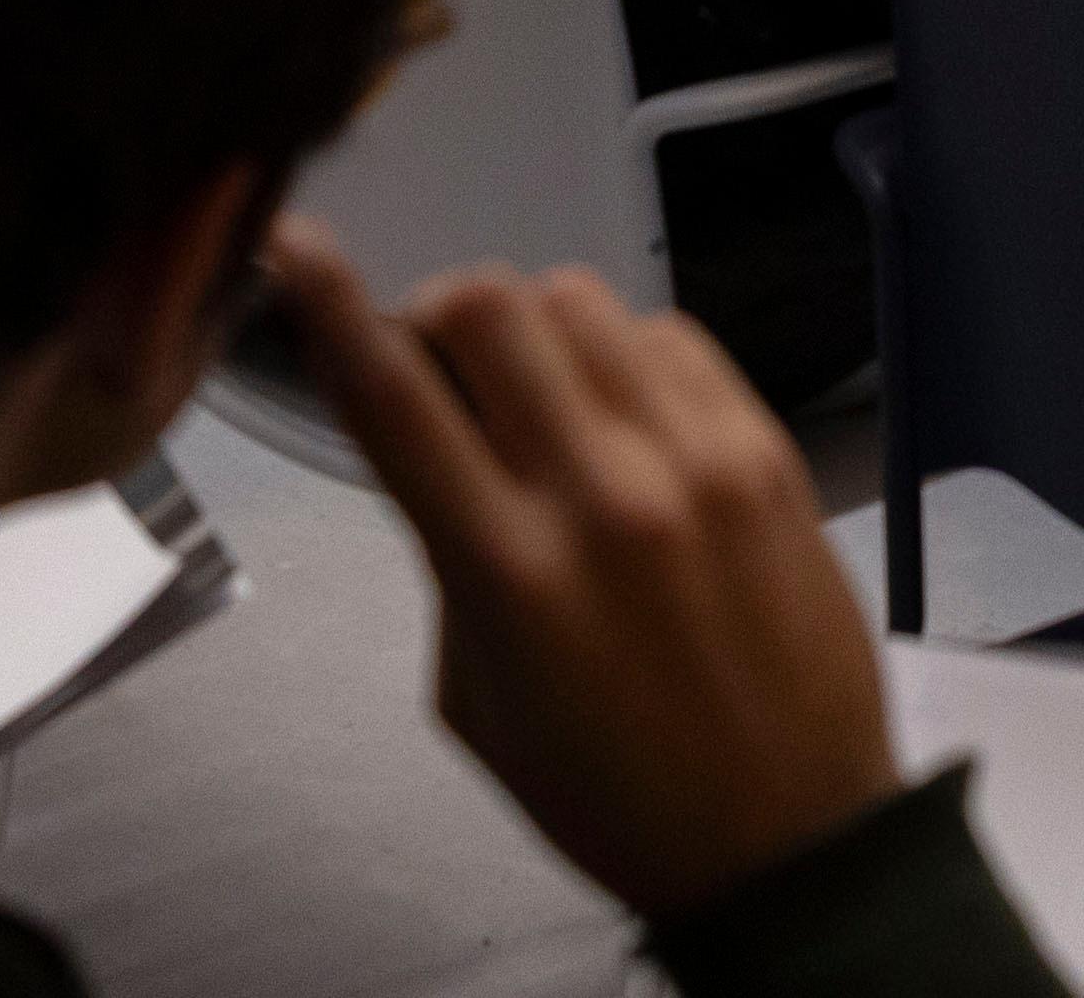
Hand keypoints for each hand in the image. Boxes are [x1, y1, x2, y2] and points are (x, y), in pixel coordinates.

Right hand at [276, 234, 899, 925]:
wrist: (787, 836)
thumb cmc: (620, 792)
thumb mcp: (476, 699)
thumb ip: (445, 559)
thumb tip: (433, 447)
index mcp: (509, 572)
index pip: (392, 398)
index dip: (329, 303)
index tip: (295, 247)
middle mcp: (603, 495)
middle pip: (488, 307)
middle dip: (439, 312)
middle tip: (439, 359)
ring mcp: (696, 461)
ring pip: (582, 299)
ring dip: (535, 329)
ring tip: (542, 398)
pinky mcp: (768, 449)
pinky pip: (674, 334)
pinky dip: (627, 353)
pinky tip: (625, 417)